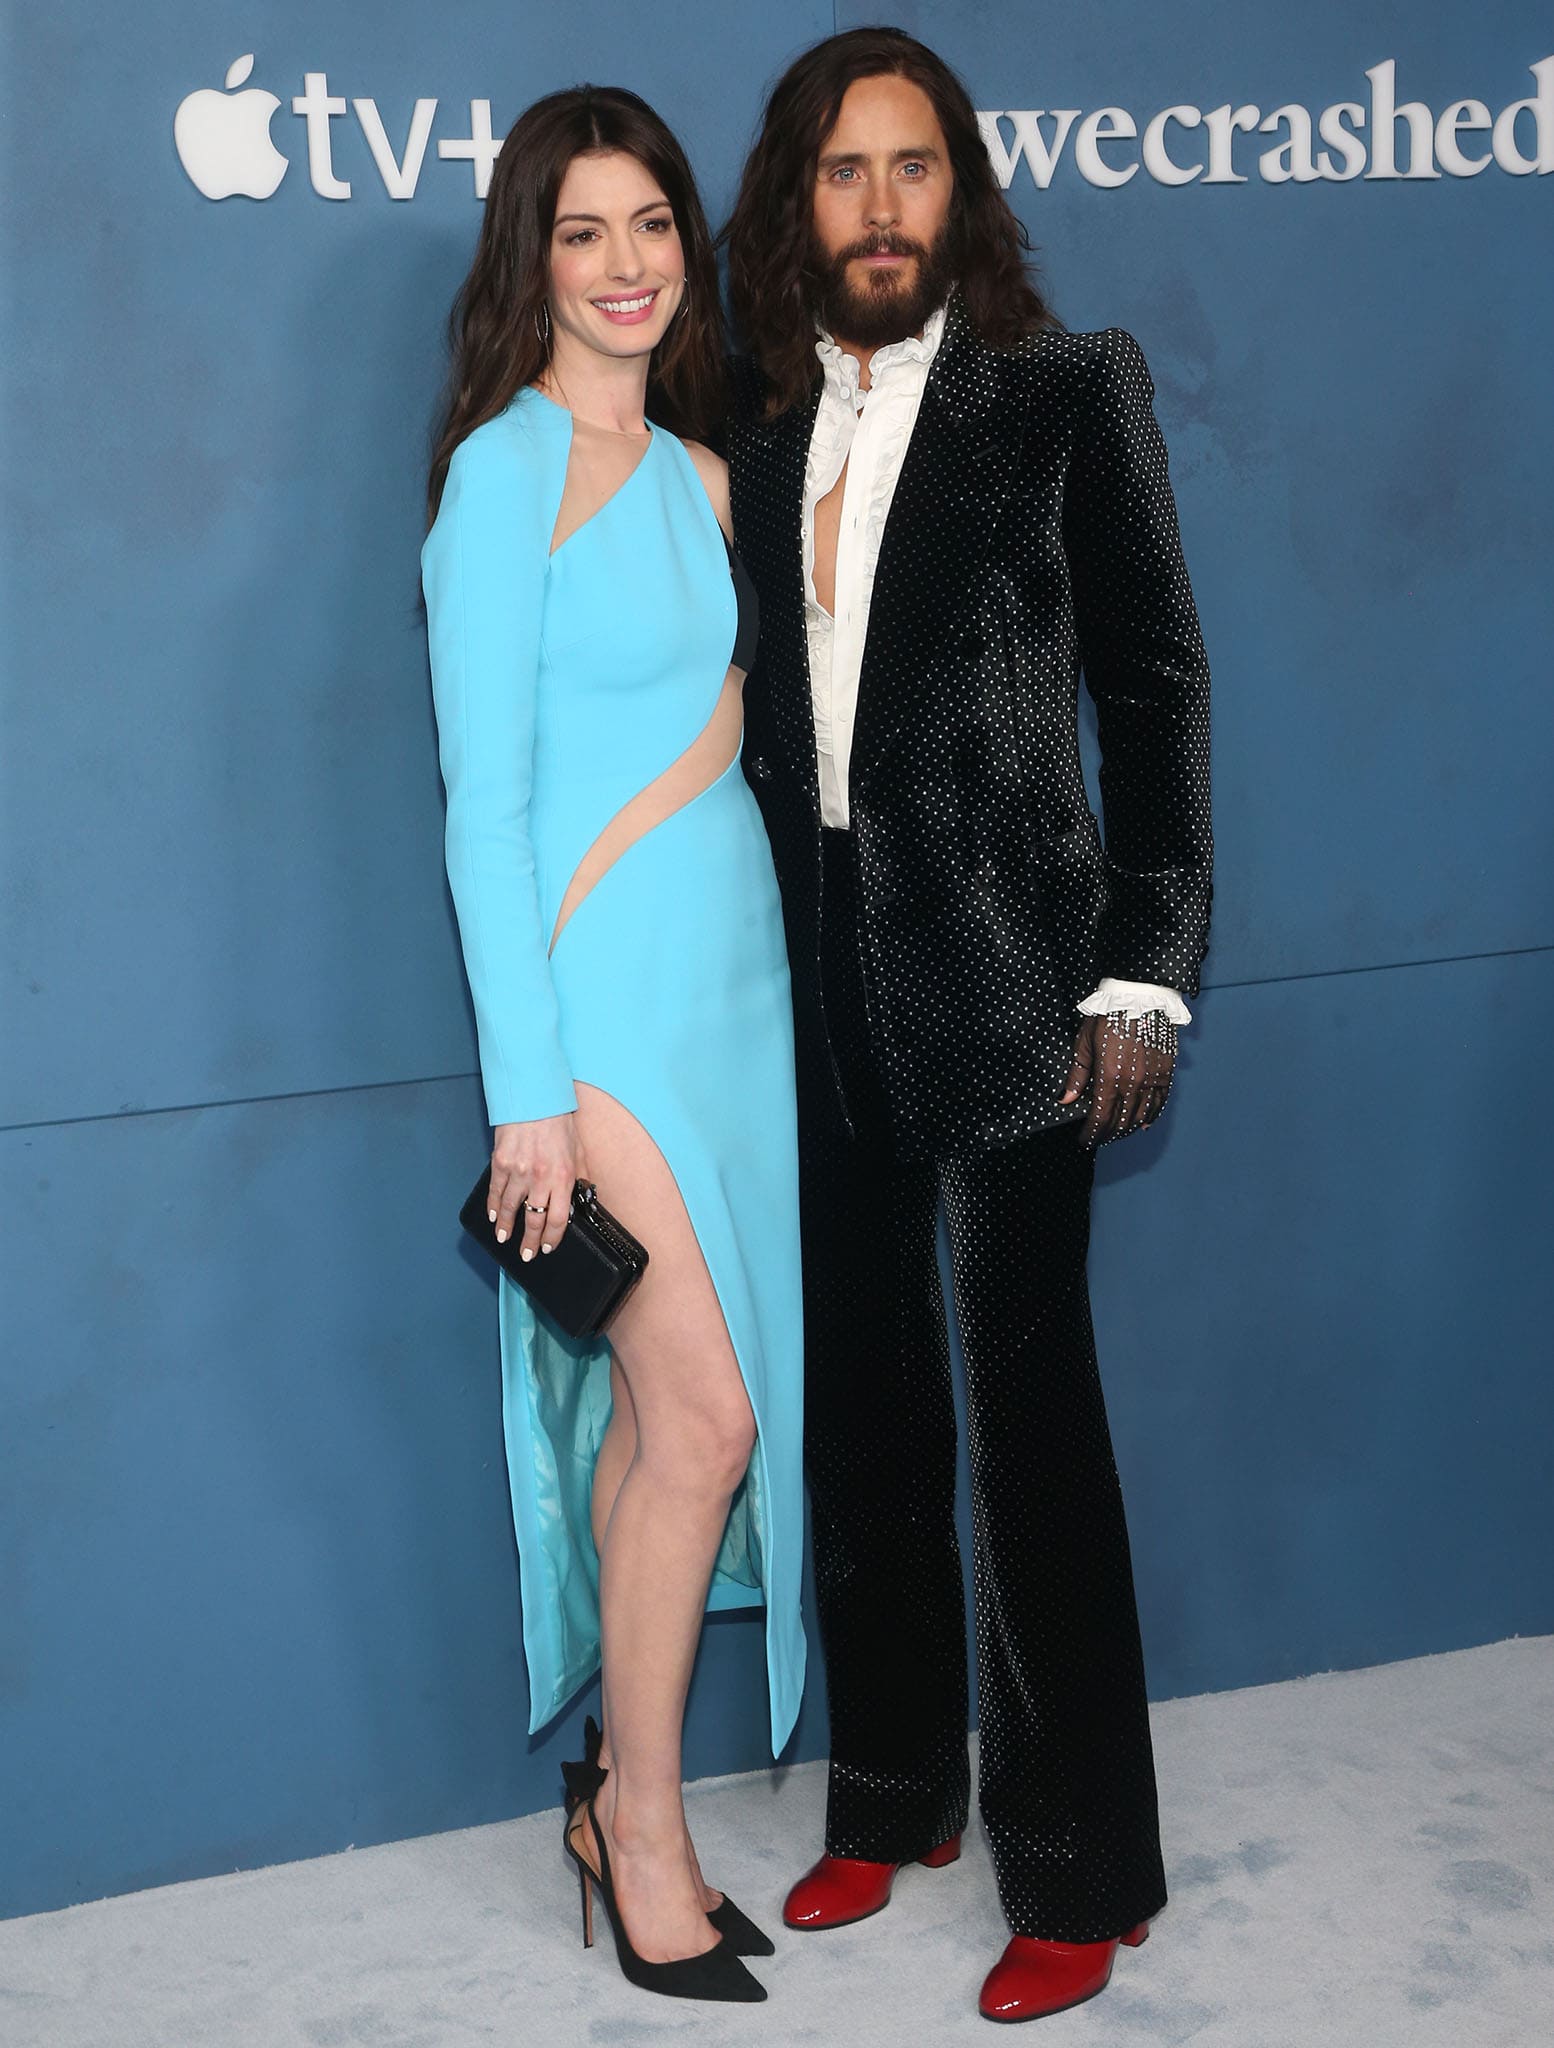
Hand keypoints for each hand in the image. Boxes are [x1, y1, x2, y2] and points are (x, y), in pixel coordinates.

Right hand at [488, 1114, 591, 1260]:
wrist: (534, 1099)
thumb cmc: (558, 1122)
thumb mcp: (578, 1151)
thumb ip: (578, 1176)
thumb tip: (580, 1197)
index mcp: (563, 1176)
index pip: (559, 1218)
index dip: (552, 1237)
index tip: (547, 1247)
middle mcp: (540, 1178)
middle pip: (533, 1220)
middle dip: (529, 1241)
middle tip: (526, 1254)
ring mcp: (518, 1172)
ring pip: (510, 1209)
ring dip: (507, 1228)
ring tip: (505, 1239)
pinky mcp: (500, 1163)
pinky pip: (495, 1192)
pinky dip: (493, 1207)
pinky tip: (493, 1217)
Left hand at [1061, 1012, 1176, 1149]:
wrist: (1140, 996)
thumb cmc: (1108, 1016)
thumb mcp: (1084, 1044)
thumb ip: (1077, 1076)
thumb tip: (1065, 1099)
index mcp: (1109, 1076)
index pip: (1100, 1118)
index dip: (1091, 1134)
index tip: (1084, 1141)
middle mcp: (1133, 1083)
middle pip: (1120, 1122)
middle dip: (1107, 1135)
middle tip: (1098, 1137)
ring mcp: (1152, 1079)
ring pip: (1140, 1117)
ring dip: (1126, 1129)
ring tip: (1116, 1132)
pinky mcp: (1166, 1073)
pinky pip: (1159, 1103)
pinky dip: (1150, 1117)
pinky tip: (1142, 1124)